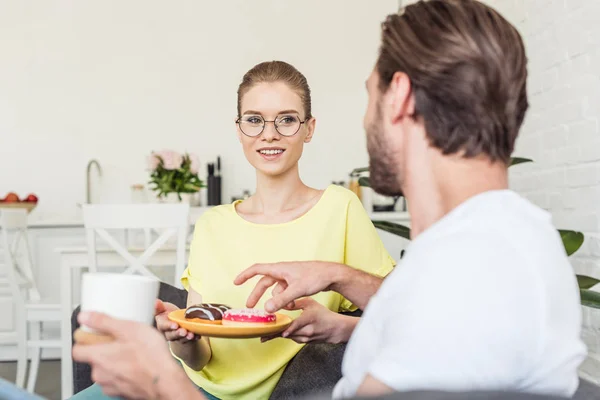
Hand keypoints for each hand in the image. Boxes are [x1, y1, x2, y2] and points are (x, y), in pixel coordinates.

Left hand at [72, 312, 200, 399]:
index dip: (84, 340)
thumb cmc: (150, 357)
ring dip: (114, 361)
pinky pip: (116, 379)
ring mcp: (110, 385)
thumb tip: (84, 316)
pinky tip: (137, 365)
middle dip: (103, 349)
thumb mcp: (129, 329)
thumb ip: (103, 322)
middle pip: (93, 359)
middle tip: (120, 340)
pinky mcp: (122, 392)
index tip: (93, 333)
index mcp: (98, 357)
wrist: (165, 381)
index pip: (77, 350)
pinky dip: (123, 372)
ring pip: (105, 370)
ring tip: (132, 352)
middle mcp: (100, 374)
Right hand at [155, 299, 197, 342]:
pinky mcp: (185, 339)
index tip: (175, 325)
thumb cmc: (168, 314)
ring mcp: (177, 337)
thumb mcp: (163, 308)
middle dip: (178, 333)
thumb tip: (156, 302)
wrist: (177, 319)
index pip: (164, 326)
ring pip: (181, 339)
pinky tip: (197, 336)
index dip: (169, 326)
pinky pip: (190, 340)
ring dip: (186, 337)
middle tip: (184, 332)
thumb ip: (159, 307)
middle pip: (172, 335)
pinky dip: (194, 338)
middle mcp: (168, 333)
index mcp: (162, 325)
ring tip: (191, 334)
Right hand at [234, 261, 340, 312]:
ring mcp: (290, 276)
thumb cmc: (316, 277)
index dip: (245, 275)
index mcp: (280, 269)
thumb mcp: (297, 290)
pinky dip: (285, 299)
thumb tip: (267, 309)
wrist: (332, 275)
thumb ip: (281, 300)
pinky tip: (293, 306)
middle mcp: (283, 271)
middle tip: (250, 306)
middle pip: (265, 282)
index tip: (236, 282)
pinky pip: (285, 292)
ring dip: (278, 300)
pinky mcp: (296, 282)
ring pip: (277, 290)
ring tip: (286, 309)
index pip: (257, 269)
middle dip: (257, 294)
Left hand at [261, 298, 356, 343]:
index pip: (294, 325)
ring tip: (264, 335)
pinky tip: (277, 334)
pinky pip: (292, 339)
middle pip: (287, 333)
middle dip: (274, 333)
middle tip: (261, 334)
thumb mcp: (310, 303)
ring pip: (288, 337)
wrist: (335, 329)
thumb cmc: (323, 315)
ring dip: (277, 336)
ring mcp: (306, 338)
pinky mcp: (305, 342)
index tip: (272, 330)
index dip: (283, 328)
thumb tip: (281, 302)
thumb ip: (296, 303)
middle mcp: (307, 330)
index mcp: (309, 318)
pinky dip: (285, 336)